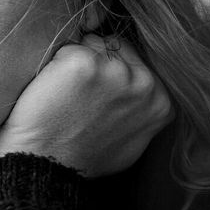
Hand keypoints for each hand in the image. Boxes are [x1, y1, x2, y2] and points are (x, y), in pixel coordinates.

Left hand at [0, 35, 174, 176]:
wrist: (47, 166)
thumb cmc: (84, 155)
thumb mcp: (133, 139)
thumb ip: (143, 108)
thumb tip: (146, 83)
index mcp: (161, 100)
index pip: (135, 58)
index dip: (111, 71)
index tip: (96, 95)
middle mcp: (144, 83)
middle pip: (114, 44)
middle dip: (96, 60)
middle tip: (79, 97)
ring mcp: (114, 71)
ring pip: (89, 42)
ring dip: (74, 60)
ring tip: (67, 96)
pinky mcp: (82, 63)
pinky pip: (65, 47)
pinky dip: (53, 64)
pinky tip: (53, 92)